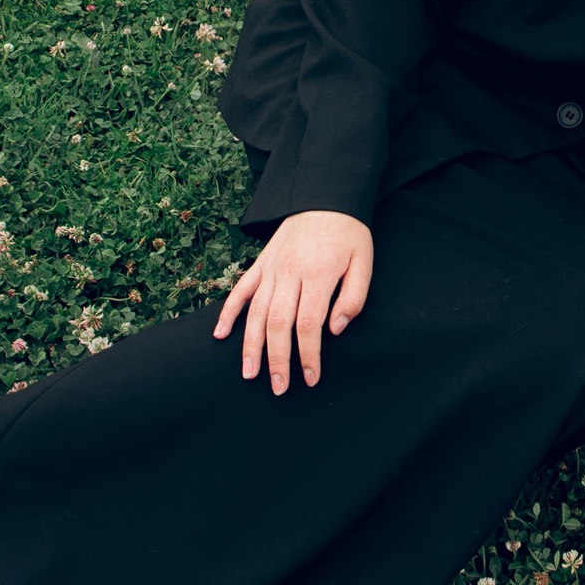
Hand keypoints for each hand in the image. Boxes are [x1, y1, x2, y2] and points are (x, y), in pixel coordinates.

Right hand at [211, 209, 374, 393]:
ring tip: (250, 373)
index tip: (311, 378)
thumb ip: (352, 298)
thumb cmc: (349, 233)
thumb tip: (334, 330)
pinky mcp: (260, 263)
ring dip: (251, 345)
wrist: (325, 196)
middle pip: (278, 323)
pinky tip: (221, 335)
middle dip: (277, 359)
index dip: (309, 355)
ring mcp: (270, 268)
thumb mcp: (363, 262)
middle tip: (278, 388)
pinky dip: (228, 312)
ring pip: (256, 312)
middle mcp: (289, 273)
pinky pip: (240, 290)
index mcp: (317, 274)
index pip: (309, 324)